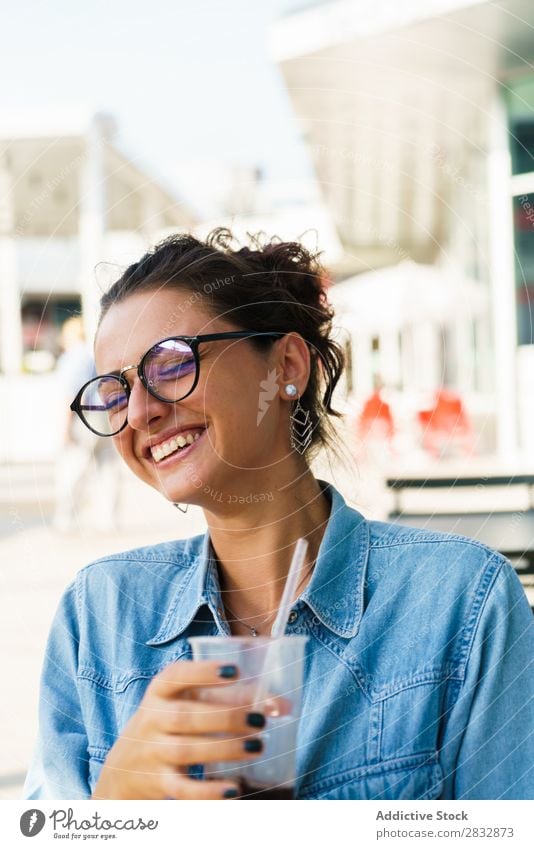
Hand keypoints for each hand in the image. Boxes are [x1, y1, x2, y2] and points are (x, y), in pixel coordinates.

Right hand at [91, 660, 267, 799]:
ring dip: (225, 749)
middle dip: (226, 717)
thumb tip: (282, 705)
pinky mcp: (158, 783)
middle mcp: (152, 719)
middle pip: (186, 716)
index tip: (235, 670)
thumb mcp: (184, 703)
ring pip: (187, 750)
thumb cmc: (169, 724)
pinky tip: (234, 788)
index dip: (204, 672)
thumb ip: (226, 698)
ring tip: (258, 746)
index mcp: (159, 691)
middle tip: (260, 720)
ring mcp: (153, 752)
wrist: (123, 769)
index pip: (176, 676)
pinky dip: (208, 791)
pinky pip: (182, 789)